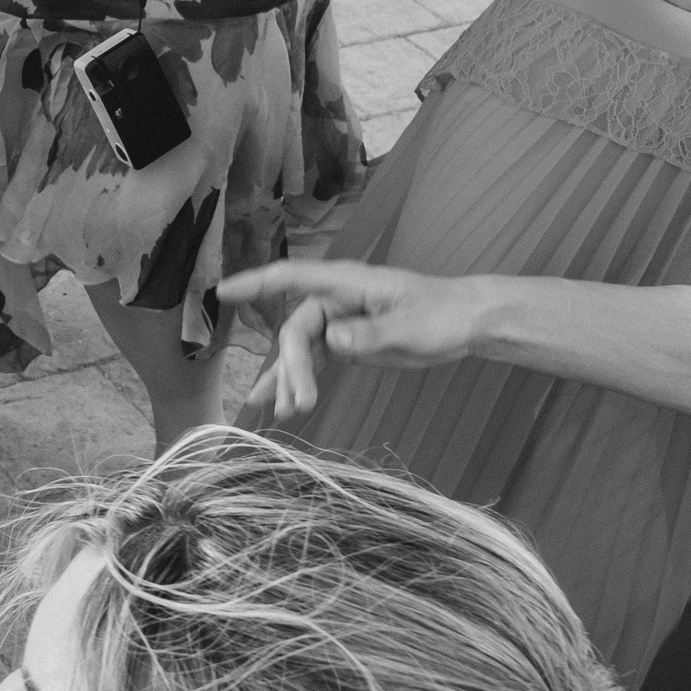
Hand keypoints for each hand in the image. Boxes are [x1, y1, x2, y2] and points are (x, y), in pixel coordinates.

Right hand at [217, 260, 490, 422]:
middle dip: (292, 368)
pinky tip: (279, 402)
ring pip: (300, 350)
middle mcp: (334, 300)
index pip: (292, 278)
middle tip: (299, 404)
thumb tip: (331, 340)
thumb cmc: (442, 314)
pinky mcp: (346, 342)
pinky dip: (298, 380)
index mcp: (346, 284)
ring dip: (290, 380)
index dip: (255, 284)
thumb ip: (369, 333)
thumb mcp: (410, 326)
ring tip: (283, 412)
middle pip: (296, 331)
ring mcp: (338, 322)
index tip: (223, 294)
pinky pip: (313, 361)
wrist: (467, 324)